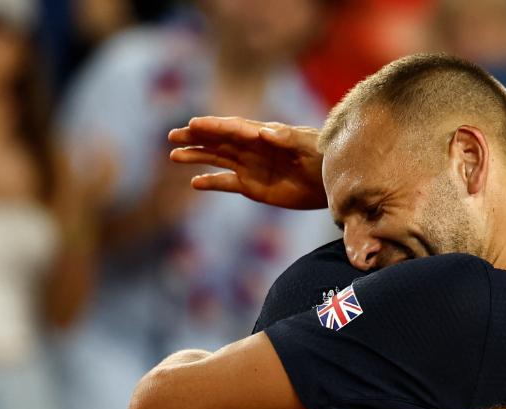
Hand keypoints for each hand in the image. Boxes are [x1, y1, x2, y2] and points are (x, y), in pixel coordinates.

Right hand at [167, 116, 326, 209]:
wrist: (332, 182)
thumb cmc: (323, 157)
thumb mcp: (307, 146)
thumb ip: (287, 138)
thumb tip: (264, 132)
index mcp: (263, 135)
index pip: (233, 128)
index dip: (214, 126)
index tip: (194, 124)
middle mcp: (252, 148)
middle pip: (218, 141)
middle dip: (196, 137)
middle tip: (173, 135)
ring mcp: (250, 167)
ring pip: (217, 159)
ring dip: (196, 156)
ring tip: (174, 155)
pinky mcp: (253, 187)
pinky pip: (227, 183)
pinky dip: (211, 183)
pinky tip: (195, 183)